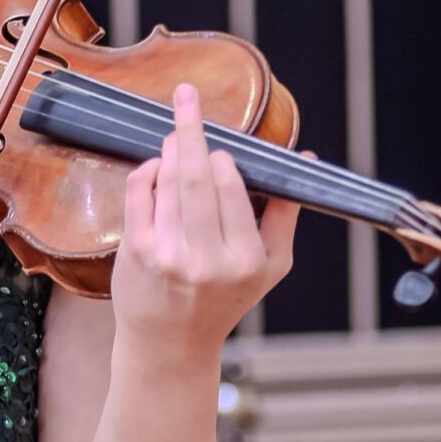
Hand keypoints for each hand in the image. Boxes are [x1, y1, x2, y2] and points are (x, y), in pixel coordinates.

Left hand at [112, 82, 308, 360]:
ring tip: (174, 135)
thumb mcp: (271, 266)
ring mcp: (167, 255)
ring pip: (166, 180)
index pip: (233, 187)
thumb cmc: (223, 302)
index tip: (219, 149)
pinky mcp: (136, 252)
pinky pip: (140, 192)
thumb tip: (305, 160)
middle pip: (196, 176)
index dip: (222, 160)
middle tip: (186, 95)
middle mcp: (207, 259)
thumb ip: (287, 213)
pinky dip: (146, 171)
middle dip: (190, 129)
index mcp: (246, 259)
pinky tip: (154, 167)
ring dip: (168, 149)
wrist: (170, 346)